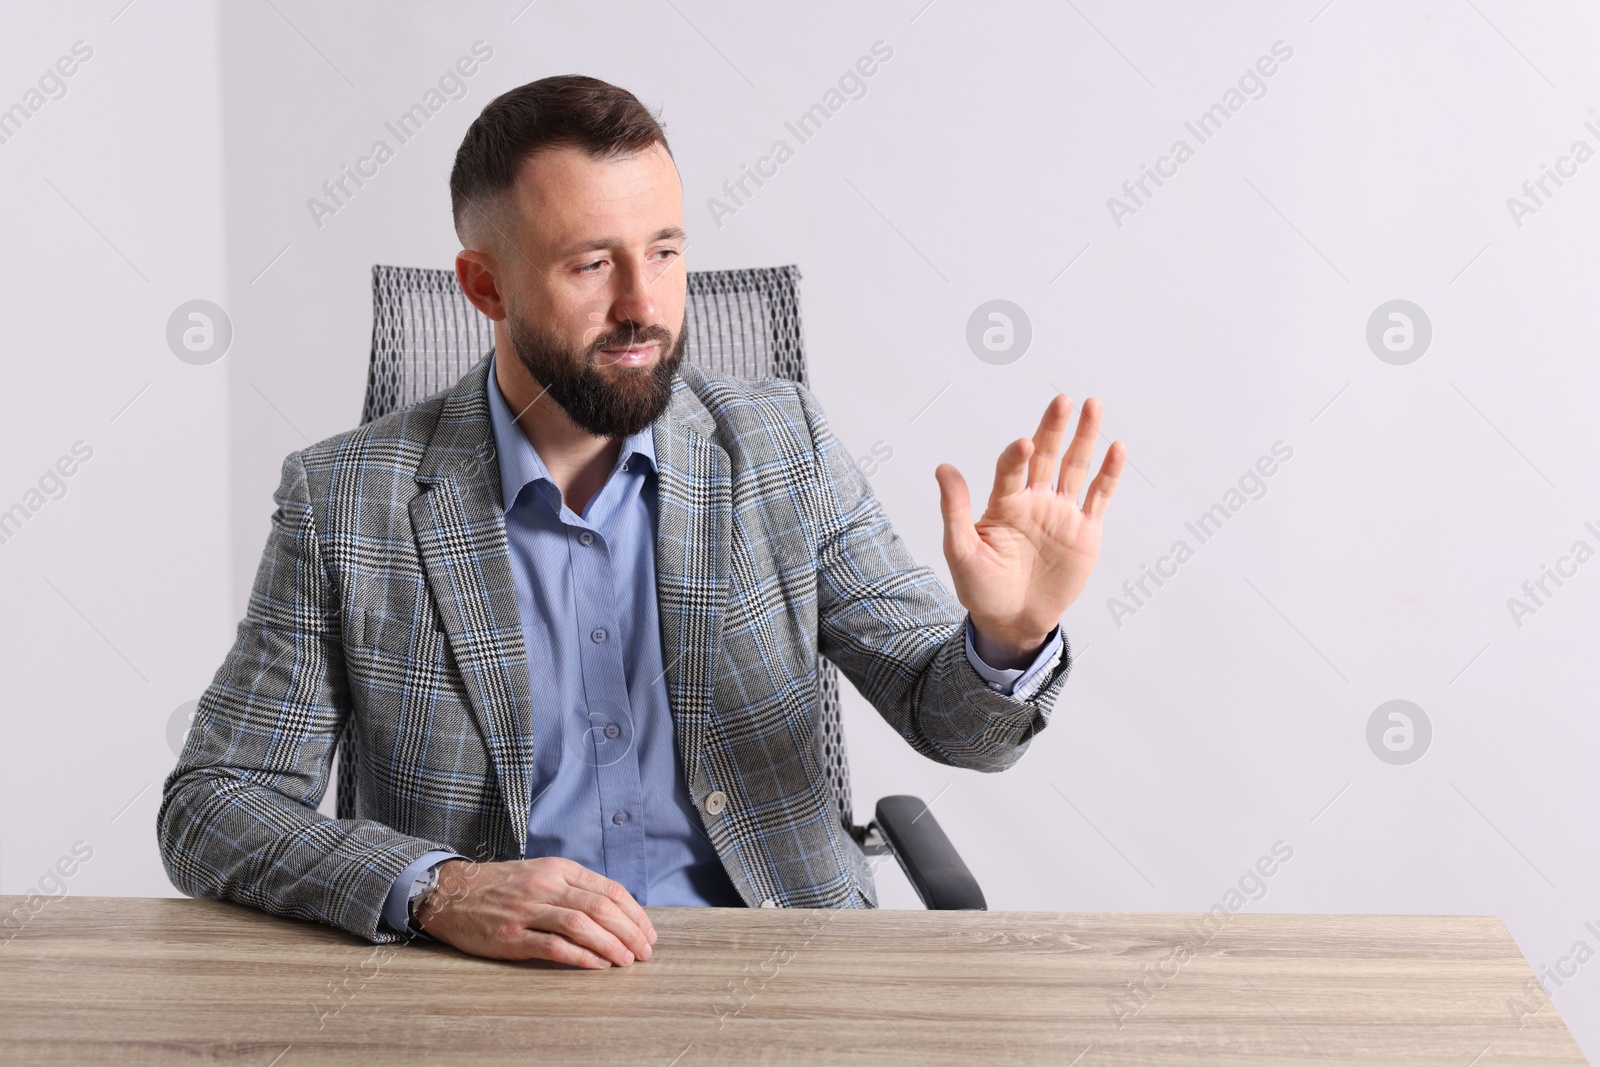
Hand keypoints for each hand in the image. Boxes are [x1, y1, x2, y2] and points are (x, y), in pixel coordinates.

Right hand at [414, 856, 656, 968]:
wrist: (452, 892)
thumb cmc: (503, 886)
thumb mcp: (542, 873)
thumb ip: (575, 887)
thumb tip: (616, 911)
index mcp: (559, 869)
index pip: (610, 890)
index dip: (635, 914)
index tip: (648, 933)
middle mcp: (547, 886)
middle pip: (601, 908)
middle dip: (630, 932)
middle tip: (645, 953)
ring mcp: (527, 910)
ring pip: (581, 925)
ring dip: (610, 945)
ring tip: (626, 961)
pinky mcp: (510, 936)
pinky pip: (552, 945)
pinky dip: (579, 956)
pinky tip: (596, 965)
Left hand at [935, 395, 1125, 664]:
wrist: (1013, 621)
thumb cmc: (981, 587)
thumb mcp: (961, 551)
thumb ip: (955, 509)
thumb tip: (942, 468)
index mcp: (1004, 503)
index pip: (1011, 468)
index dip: (1015, 455)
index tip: (1022, 444)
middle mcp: (1034, 500)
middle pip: (1046, 455)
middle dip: (1053, 428)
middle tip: (1062, 401)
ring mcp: (1061, 513)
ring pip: (1075, 467)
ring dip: (1085, 437)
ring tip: (1092, 406)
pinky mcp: (1085, 531)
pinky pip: (1099, 496)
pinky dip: (1109, 473)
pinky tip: (1116, 447)